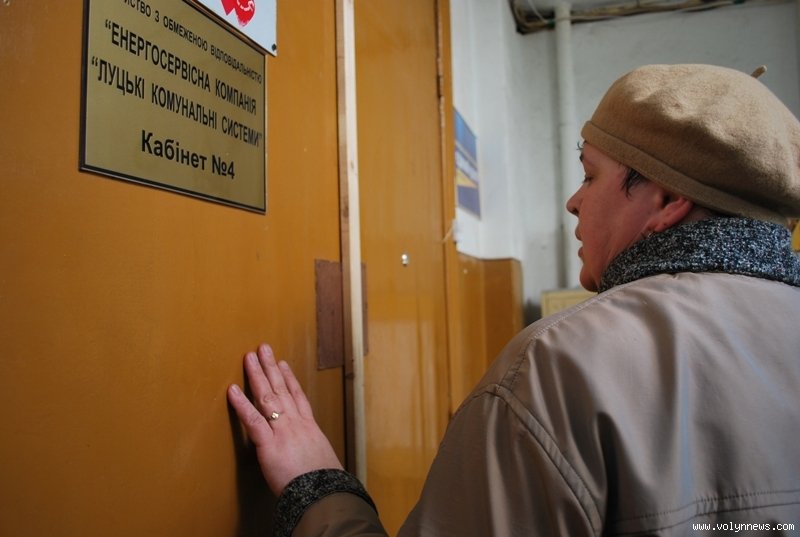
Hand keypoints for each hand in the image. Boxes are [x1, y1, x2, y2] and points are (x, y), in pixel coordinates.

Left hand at [227, 344, 343, 496]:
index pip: (298, 397)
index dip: (290, 379)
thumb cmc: (323, 483)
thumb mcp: (321, 460)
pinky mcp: (269, 444)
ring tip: (249, 357)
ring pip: (268, 397)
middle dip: (271, 368)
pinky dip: (241, 404)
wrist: (323, 493)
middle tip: (263, 349)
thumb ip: (311, 452)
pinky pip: (253, 420)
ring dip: (257, 375)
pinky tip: (232, 390)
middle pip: (282, 389)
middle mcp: (297, 424)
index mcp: (310, 428)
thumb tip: (309, 455)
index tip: (283, 364)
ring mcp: (283, 431)